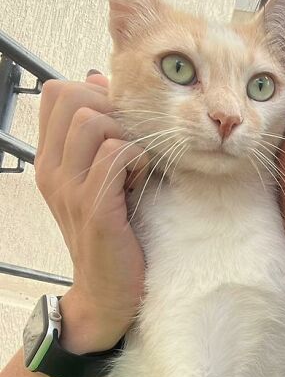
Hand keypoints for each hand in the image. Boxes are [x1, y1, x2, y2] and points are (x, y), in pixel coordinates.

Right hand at [35, 72, 149, 352]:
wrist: (105, 293)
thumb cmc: (113, 234)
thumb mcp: (99, 181)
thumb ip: (97, 139)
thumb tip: (99, 82)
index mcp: (50, 160)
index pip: (57, 92)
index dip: (94, 94)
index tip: (119, 125)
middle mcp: (52, 170)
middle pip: (73, 96)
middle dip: (113, 109)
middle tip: (132, 143)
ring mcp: (70, 188)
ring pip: (93, 120)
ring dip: (126, 134)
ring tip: (137, 164)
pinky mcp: (95, 207)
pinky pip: (115, 154)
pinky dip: (137, 158)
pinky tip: (142, 179)